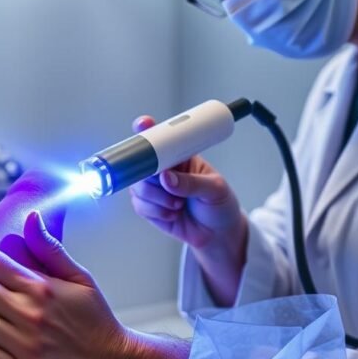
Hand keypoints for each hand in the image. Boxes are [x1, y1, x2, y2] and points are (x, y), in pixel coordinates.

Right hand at [129, 115, 245, 249]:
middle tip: (166, 184)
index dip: (147, 130)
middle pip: (139, 165)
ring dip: (158, 199)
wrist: (219, 234)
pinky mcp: (149, 208)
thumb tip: (167, 179)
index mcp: (179, 157)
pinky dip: (157, 212)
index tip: (143, 124)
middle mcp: (163, 170)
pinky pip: (140, 206)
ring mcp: (154, 189)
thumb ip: (191, 183)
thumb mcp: (214, 189)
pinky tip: (173, 214)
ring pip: (137, 188)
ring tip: (178, 204)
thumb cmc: (220, 205)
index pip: (160, 139)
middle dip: (151, 177)